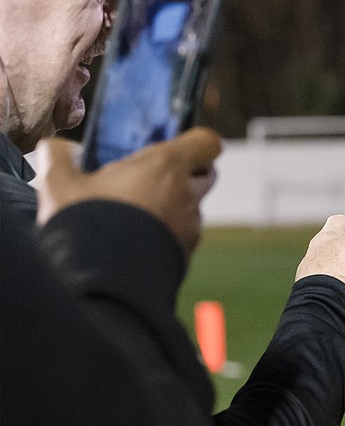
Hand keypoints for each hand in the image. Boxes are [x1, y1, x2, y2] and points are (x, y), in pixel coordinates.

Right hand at [35, 128, 221, 252]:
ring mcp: (190, 227)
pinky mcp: (185, 255)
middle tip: (146, 181)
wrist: (101, 282)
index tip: (174, 148)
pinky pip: (181, 236)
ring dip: (169, 207)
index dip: (196, 144)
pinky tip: (134, 242)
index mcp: (166, 167)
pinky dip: (165, 234)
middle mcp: (187, 195)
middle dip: (183, 174)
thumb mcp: (59, 184)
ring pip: (189, 207)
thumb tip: (56, 146)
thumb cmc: (86, 224)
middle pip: (204, 174)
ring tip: (131, 216)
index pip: (206, 143)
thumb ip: (59, 157)